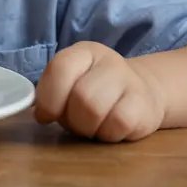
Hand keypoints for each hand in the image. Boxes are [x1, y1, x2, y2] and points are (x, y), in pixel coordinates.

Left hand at [34, 42, 165, 141]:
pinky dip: (108, 134)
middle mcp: (109, 61)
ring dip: (88, 128)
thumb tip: (40, 114)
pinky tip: (110, 129)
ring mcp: (130, 81)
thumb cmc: (97, 90)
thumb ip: (53, 92)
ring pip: (95, 110)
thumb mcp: (72, 82)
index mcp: (84, 52)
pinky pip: (118, 124)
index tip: (45, 116)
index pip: (60, 68)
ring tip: (92, 126)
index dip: (47, 98)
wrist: (144, 92)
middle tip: (76, 123)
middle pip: (79, 96)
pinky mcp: (146, 105)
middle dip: (71, 119)